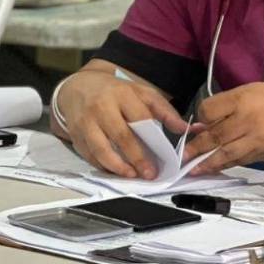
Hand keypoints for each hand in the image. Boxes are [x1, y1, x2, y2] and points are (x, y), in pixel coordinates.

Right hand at [59, 71, 191, 179]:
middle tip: (148, 174)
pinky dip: (102, 166)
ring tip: (130, 175)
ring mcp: (86, 121)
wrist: (78, 87)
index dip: (151, 140)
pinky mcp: (75, 134)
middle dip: (136, 158)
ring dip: (117, 166)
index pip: (139, 118)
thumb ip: (165, 111)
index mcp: (122, 94)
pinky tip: (115, 171)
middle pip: (120, 136)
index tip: (160, 161)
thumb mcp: (140, 93)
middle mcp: (102, 107)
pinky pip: (89, 155)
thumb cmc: (114, 92)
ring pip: (100, 148)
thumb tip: (189, 129)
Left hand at [185, 83, 263, 173]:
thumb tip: (205, 121)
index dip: (201, 117)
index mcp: (243, 99)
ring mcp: (257, 139)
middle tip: (183, 155)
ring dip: (208, 163)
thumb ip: (227, 104)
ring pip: (226, 154)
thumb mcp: (251, 90)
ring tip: (194, 169)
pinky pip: (241, 160)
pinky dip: (227, 165)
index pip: (209, 111)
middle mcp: (248, 120)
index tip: (199, 122)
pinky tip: (216, 168)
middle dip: (196, 147)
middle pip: (215, 136)